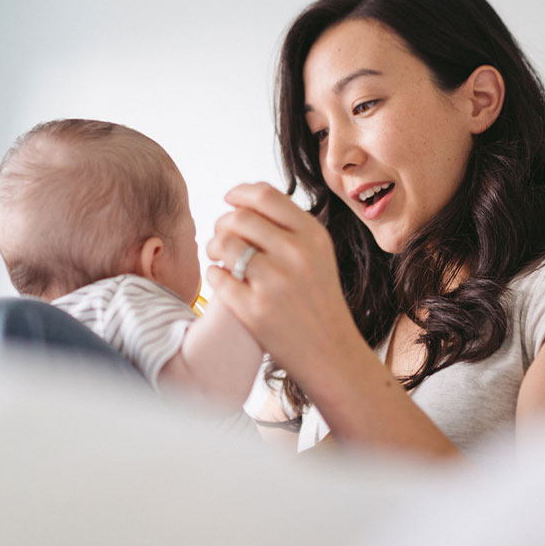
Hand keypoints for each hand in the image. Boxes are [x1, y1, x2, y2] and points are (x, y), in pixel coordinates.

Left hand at [207, 182, 457, 458]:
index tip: (230, 199)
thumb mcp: (318, 254)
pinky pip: (217, 276)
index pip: (265, 196)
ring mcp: (274, 283)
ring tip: (218, 256)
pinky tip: (223, 279)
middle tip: (221, 234)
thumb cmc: (318, 300)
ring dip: (213, 247)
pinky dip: (214, 274)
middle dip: (223, 223)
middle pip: (239, 218)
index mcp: (313, 235)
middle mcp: (295, 254)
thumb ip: (288, 226)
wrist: (330, 352)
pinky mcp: (254, 309)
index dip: (240, 193)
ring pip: (223, 245)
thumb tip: (246, 199)